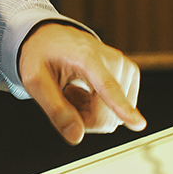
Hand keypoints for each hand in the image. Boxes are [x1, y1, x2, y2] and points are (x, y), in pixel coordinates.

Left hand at [17, 23, 146, 144]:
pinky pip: (119, 110)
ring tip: (74, 92)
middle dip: (84, 119)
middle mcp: (113, 60)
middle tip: (64, 98)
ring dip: (91, 113)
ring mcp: (125, 68)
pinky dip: (100, 108)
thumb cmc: (43, 54)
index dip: (122, 108)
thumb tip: (76, 136)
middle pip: (107, 116)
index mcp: (87, 58)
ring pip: (115, 117)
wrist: (53, 37)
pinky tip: (86, 93)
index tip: (139, 123)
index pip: (107, 87)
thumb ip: (54, 109)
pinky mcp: (131, 75)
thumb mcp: (34, 80)